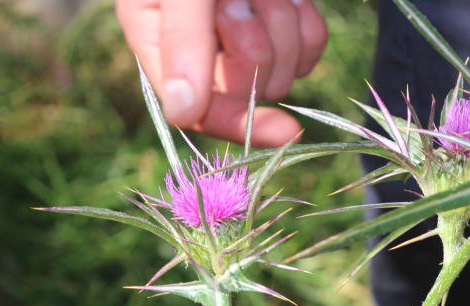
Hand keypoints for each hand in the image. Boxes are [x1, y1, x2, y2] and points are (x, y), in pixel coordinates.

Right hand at [116, 0, 326, 145]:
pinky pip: (309, 50)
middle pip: (246, 89)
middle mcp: (201, 49)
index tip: (284, 129)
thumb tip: (183, 113)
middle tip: (241, 0)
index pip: (198, 110)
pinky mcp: (282, 24)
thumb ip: (181, 41)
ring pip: (283, 72)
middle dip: (258, 46)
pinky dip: (307, 25)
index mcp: (160, 43)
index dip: (238, 122)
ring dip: (283, 27)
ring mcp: (245, 37)